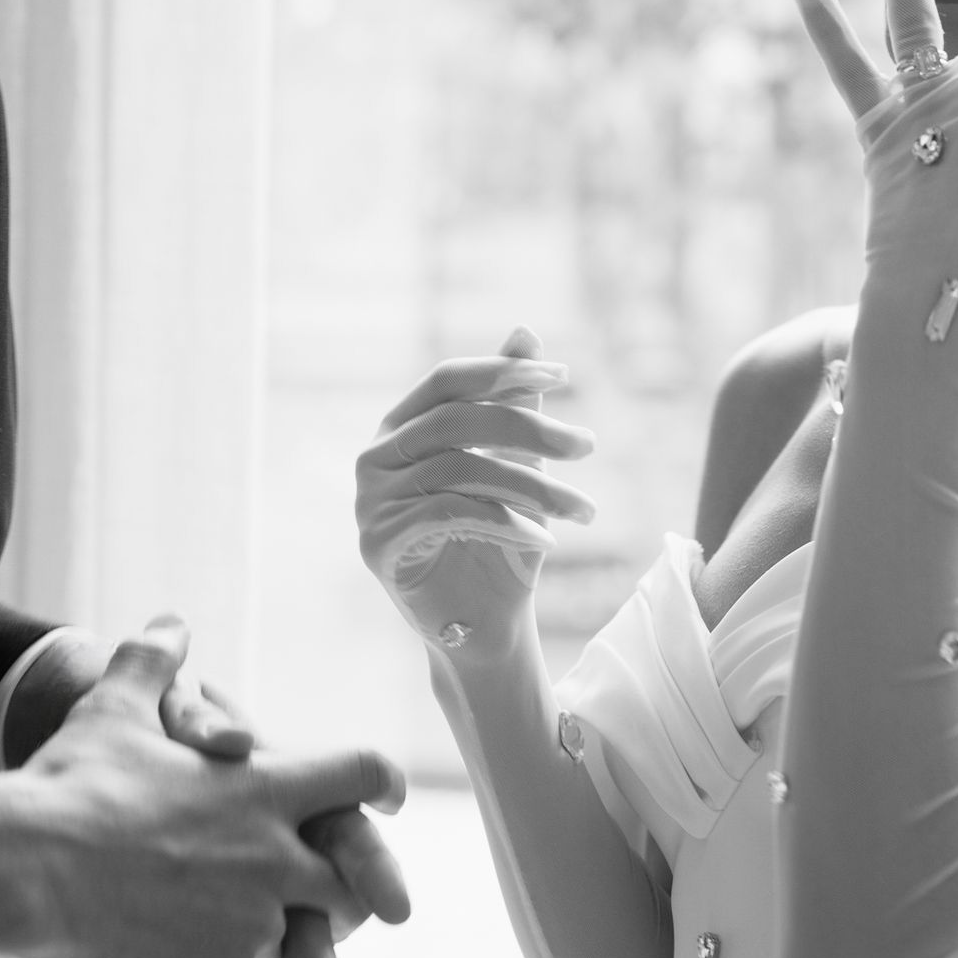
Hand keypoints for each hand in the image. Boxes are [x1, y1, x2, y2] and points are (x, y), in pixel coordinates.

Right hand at [0, 619, 409, 957]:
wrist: (25, 872)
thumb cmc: (72, 784)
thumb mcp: (113, 710)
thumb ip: (151, 663)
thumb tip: (170, 623)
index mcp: (265, 788)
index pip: (360, 774)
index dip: (382, 781)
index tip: (393, 794)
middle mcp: (275, 860)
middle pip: (348, 883)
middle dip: (342, 887)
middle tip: (323, 890)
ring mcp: (250, 927)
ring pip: (288, 938)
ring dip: (269, 930)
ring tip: (221, 919)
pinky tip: (179, 955)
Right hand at [356, 323, 594, 659]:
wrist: (480, 627)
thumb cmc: (497, 541)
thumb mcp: (514, 465)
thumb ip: (512, 401)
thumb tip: (525, 330)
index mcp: (400, 427)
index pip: (446, 380)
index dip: (503, 372)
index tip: (565, 376)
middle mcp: (375, 457)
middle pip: (457, 421)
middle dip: (531, 429)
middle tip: (588, 445)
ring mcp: (369, 500)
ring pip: (462, 470)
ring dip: (535, 486)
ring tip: (584, 509)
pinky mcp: (377, 543)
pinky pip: (451, 514)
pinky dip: (508, 523)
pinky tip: (546, 539)